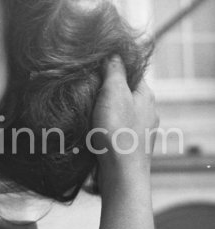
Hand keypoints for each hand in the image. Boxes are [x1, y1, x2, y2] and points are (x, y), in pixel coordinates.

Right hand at [90, 56, 158, 183]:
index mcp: (145, 95)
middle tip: (83, 88)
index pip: (130, 71)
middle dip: (103, 90)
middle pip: (122, 92)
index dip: (110, 66)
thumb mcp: (114, 93)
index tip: (91, 66)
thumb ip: (114, 71)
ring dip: (100, 110)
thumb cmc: (118, 133)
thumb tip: (113, 53)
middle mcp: (146, 111)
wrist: (120, 175)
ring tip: (83, 109)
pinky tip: (89, 130)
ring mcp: (138, 130)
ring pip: (117, 112)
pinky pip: (113, 129)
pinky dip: (101, 127)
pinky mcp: (128, 146)